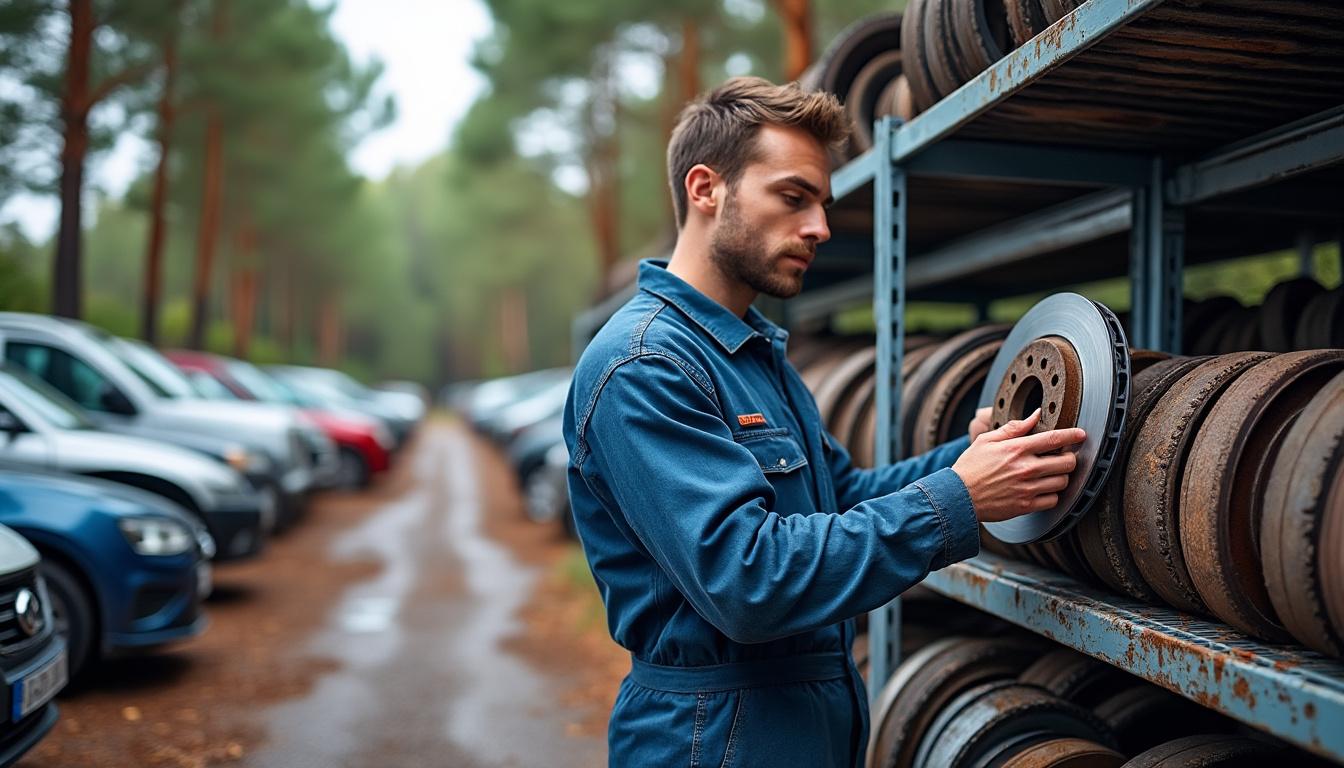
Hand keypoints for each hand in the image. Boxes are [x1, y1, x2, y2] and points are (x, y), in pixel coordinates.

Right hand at [951, 409, 1086, 523]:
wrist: (958, 497)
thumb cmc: (970, 467)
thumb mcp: (987, 440)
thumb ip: (1013, 428)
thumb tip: (1035, 415)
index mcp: (1016, 449)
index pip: (1054, 439)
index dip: (1072, 435)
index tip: (1081, 434)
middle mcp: (1025, 468)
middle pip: (1066, 462)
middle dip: (1069, 458)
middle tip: (1063, 458)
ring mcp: (1027, 488)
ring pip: (1063, 482)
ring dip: (1061, 477)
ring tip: (1052, 474)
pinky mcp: (1026, 505)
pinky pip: (1053, 500)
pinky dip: (1052, 495)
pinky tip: (1043, 490)